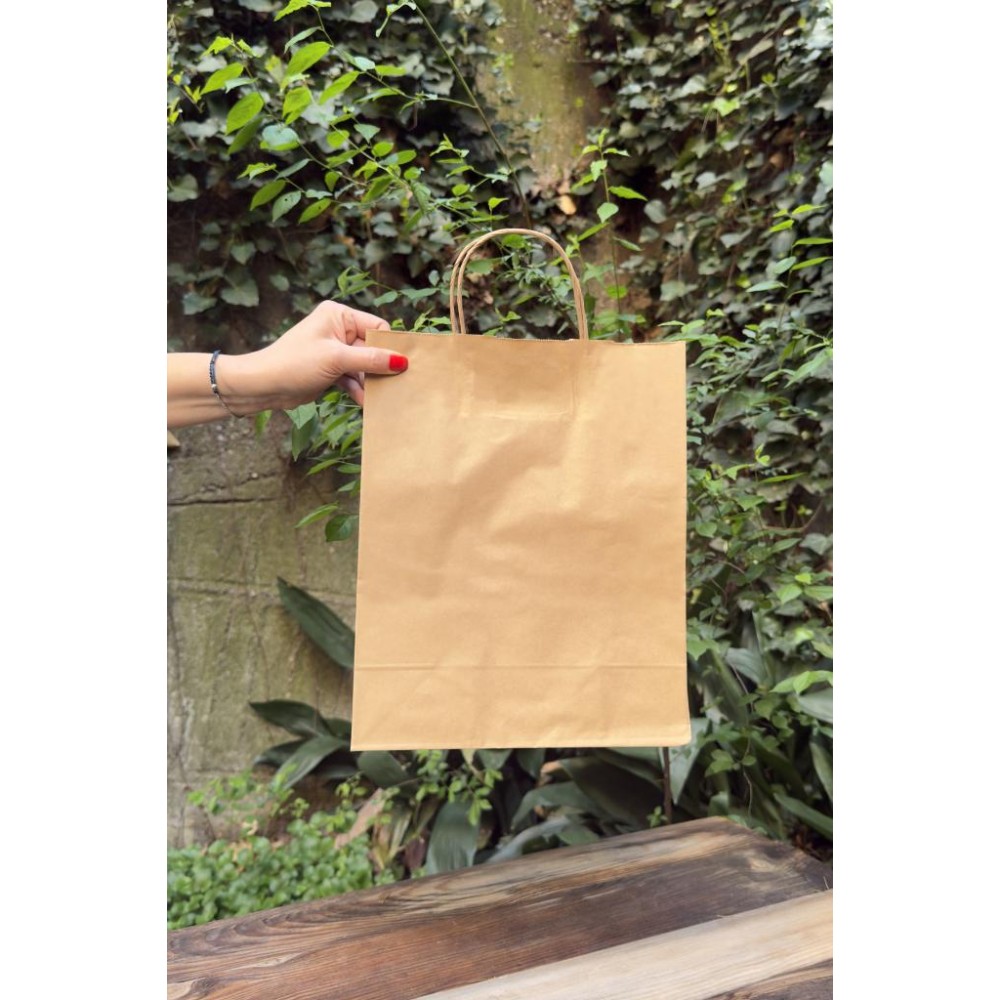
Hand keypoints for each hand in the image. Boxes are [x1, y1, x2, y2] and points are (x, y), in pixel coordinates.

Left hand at [232, 300, 406, 408]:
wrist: (263, 385)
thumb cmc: (295, 363)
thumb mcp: (337, 359)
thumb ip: (371, 360)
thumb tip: (402, 362)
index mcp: (339, 315)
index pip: (377, 327)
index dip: (387, 347)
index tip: (398, 367)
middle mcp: (338, 329)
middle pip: (373, 348)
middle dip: (379, 368)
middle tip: (391, 386)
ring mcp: (334, 350)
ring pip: (364, 365)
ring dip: (369, 382)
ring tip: (376, 398)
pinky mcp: (331, 368)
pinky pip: (353, 377)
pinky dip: (358, 388)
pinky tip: (363, 402)